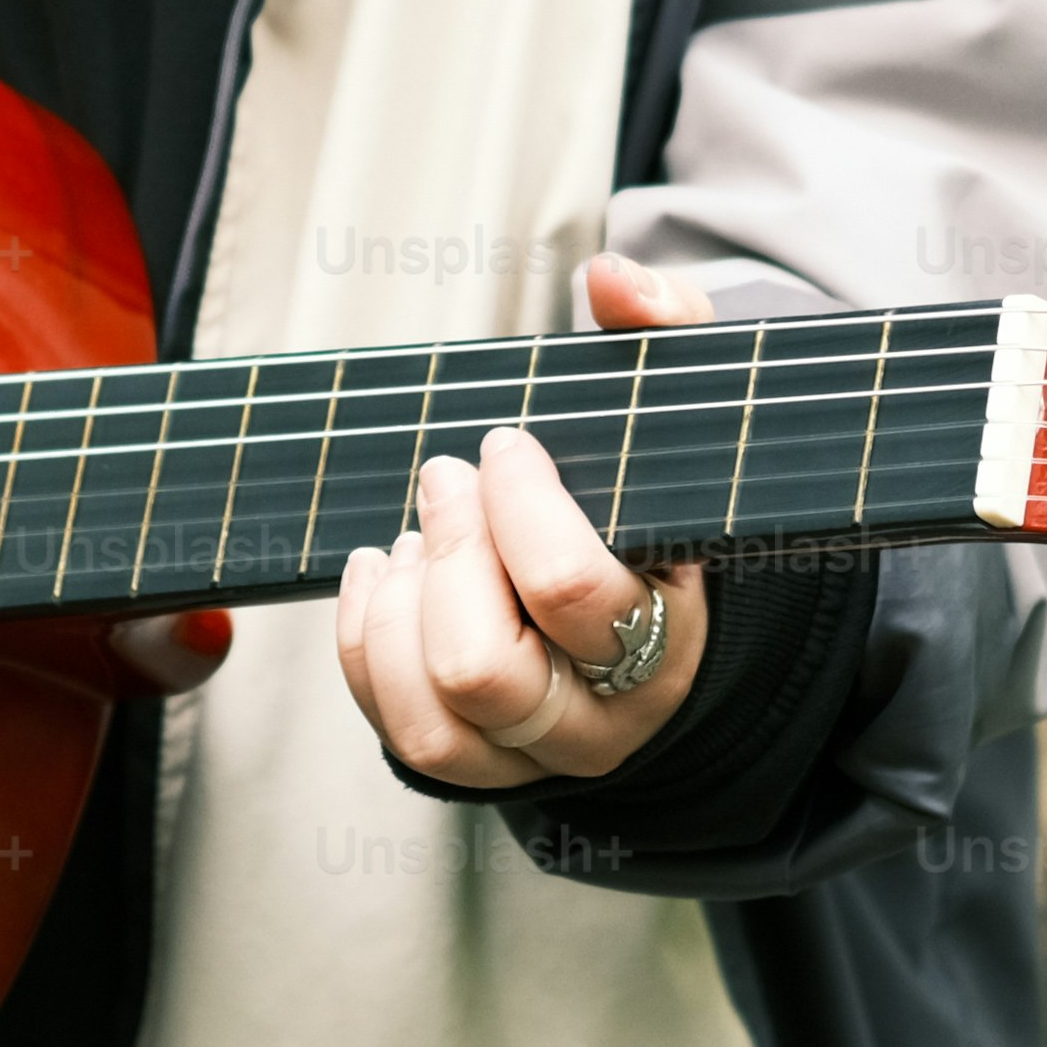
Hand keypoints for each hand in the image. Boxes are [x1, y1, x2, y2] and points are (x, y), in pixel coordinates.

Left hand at [332, 255, 715, 789]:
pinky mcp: (477, 765)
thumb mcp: (680, 407)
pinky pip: (397, 732)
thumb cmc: (658, 493)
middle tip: (446, 478)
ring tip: (417, 535)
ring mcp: (535, 754)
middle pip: (485, 668)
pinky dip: (366, 645)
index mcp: (668, 635)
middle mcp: (605, 718)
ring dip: (402, 612)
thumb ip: (665, 327)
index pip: (573, 593)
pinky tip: (381, 569)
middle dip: (447, 556)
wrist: (660, 605)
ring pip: (434, 722)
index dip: (517, 507)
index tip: (502, 444)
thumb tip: (612, 281)